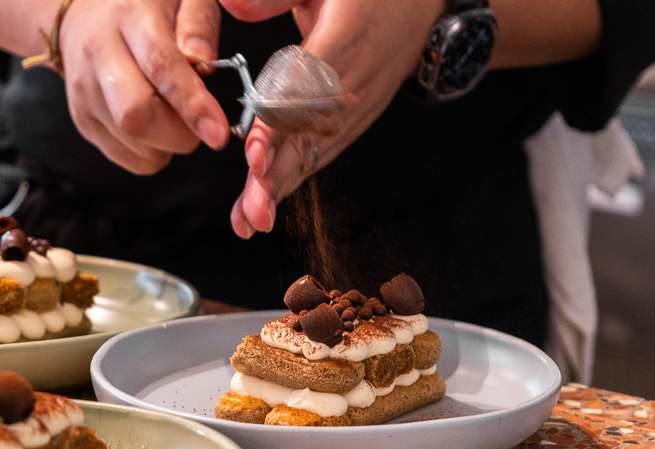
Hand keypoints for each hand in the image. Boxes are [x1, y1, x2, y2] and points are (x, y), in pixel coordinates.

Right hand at [58, 0, 229, 173]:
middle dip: (178, 134)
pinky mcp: (83, 119)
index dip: (192, 105)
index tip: (218, 134)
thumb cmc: (144, 7)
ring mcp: (84, 91)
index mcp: (130, 19)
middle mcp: (99, 54)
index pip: (160, 66)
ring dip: (169, 143)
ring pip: (133, 143)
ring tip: (173, 111)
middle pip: (134, 115)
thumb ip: (198, 24)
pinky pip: (129, 157)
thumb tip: (203, 61)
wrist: (83, 15)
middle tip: (199, 123)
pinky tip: (155, 123)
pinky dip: (153, 152)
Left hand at [219, 0, 445, 237]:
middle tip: (252, 213)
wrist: (422, 5)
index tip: (254, 156)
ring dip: (284, 188)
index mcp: (345, 40)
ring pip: (317, 152)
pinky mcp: (358, 118)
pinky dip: (298, 177)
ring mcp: (359, 106)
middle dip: (279, 177)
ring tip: (253, 221)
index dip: (279, 127)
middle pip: (311, 137)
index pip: (306, 91)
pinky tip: (272, 200)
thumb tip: (232, 5)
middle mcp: (355, 82)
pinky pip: (326, 150)